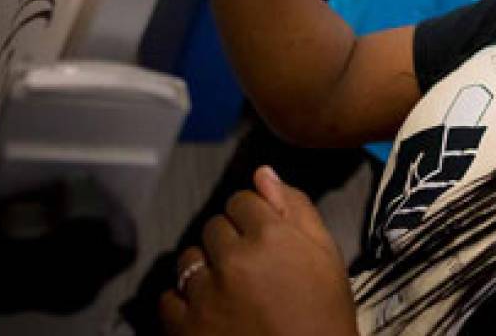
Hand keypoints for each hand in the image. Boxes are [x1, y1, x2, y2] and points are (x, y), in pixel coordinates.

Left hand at [160, 167, 357, 335]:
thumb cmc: (324, 315)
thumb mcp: (326, 256)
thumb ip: (297, 209)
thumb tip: (264, 175)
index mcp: (272, 236)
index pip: (243, 200)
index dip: (255, 217)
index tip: (264, 237)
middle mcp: (234, 259)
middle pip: (214, 226)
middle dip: (230, 241)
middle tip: (252, 268)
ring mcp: (206, 294)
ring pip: (189, 258)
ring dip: (206, 268)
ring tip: (229, 290)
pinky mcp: (186, 326)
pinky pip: (169, 298)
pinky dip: (185, 302)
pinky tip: (208, 310)